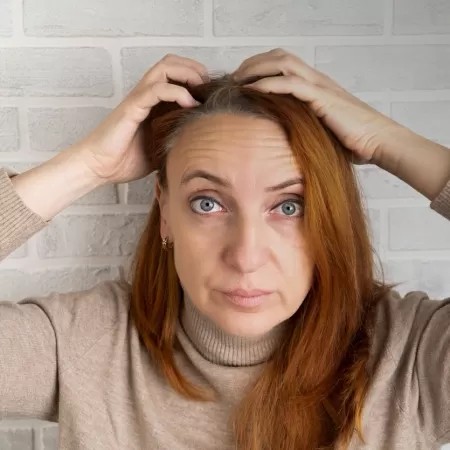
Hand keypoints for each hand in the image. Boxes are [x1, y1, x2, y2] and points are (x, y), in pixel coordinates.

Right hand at [74, 54, 207, 184]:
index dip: (196, 76)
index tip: (211, 94)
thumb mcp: (161, 148)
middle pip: (172, 63)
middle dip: (195, 69)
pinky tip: (189, 104)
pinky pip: (156, 89)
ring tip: (201, 91)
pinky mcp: (132, 107)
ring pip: (164, 68)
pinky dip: (176, 92)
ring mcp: (138, 99)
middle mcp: (145, 95)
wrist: (100, 167)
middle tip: (208, 88)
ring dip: (187, 74)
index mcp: (153, 102)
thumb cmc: (127, 160)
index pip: (176, 73)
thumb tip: (201, 144)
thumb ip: (177, 139)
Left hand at [232, 48, 399, 164]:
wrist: (378, 142)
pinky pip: (292, 84)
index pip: (282, 62)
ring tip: (238, 81)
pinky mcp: (323, 99)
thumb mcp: (320, 130)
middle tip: (233, 78)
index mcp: (315, 86)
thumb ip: (302, 125)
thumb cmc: (351, 141)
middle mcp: (316, 80)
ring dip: (256, 68)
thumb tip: (280, 138)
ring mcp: (320, 87)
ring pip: (283, 62)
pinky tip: (254, 90)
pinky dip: (270, 84)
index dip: (259, 67)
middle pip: (279, 56)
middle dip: (252, 63)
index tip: (240, 81)